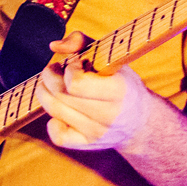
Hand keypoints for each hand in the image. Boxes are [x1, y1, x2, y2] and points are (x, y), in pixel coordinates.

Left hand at [35, 31, 156, 150]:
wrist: (140, 121)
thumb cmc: (122, 82)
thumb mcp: (111, 57)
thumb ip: (82, 42)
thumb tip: (54, 46)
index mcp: (118, 91)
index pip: (76, 84)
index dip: (69, 69)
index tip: (76, 63)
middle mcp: (108, 115)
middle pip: (60, 96)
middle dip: (49, 77)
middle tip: (54, 69)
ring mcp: (97, 132)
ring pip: (55, 112)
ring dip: (46, 93)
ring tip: (53, 84)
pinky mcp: (88, 143)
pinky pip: (59, 137)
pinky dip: (52, 122)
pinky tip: (60, 112)